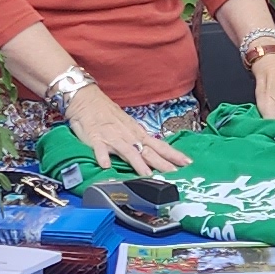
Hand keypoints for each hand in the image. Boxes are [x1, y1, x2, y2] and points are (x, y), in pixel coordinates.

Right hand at [55, 85, 187, 175]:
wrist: (87, 99)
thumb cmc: (107, 115)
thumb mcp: (127, 127)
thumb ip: (138, 141)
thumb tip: (152, 154)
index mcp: (137, 134)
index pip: (159, 145)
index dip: (173, 154)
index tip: (187, 162)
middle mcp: (128, 136)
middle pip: (148, 151)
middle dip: (162, 163)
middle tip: (175, 173)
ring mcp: (112, 137)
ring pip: (128, 151)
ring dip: (138, 163)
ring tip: (146, 174)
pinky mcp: (95, 138)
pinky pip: (99, 148)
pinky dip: (103, 156)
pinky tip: (106, 165)